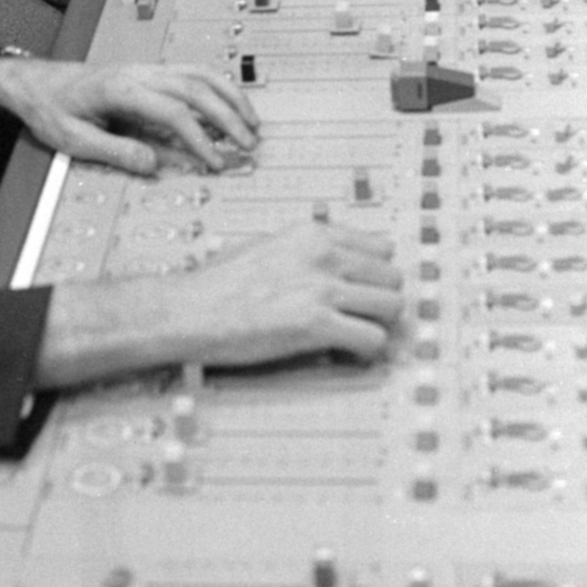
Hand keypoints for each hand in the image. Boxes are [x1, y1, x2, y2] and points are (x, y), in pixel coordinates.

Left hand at [0, 57, 258, 175]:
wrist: (37, 82)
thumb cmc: (52, 108)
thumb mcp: (72, 138)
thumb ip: (114, 151)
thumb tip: (153, 164)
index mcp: (122, 89)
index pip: (174, 111)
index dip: (200, 138)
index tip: (215, 162)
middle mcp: (139, 73)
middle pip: (196, 88)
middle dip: (227, 116)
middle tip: (248, 144)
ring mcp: (146, 68)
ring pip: (199, 74)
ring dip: (229, 96)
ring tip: (252, 122)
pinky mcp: (149, 71)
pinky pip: (191, 71)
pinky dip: (217, 85)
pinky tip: (230, 101)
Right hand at [174, 221, 402, 364]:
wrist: (192, 309)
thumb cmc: (222, 282)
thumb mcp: (269, 245)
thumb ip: (307, 250)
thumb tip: (334, 261)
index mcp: (313, 233)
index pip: (382, 247)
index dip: (376, 273)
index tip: (365, 291)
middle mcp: (324, 255)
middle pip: (393, 277)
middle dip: (381, 301)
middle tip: (361, 318)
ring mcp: (322, 288)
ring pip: (393, 307)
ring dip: (379, 325)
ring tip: (355, 336)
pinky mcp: (316, 324)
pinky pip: (374, 340)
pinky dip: (367, 352)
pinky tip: (346, 353)